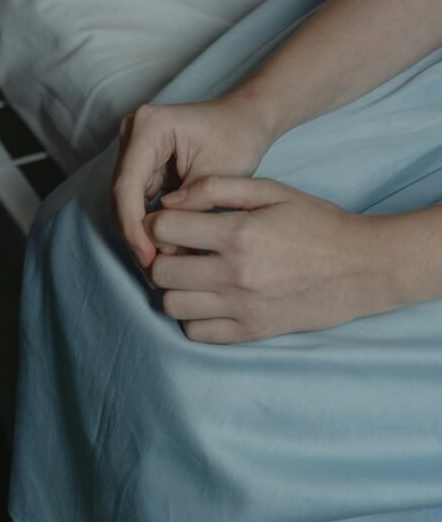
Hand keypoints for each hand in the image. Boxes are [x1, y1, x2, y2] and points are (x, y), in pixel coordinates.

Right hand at [112, 98, 275, 266]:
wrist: (246, 120)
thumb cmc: (237, 138)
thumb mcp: (217, 176)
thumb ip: (188, 211)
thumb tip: (163, 249)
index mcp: (148, 127)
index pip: (128, 184)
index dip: (133, 226)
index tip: (148, 258)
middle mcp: (132, 134)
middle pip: (121, 195)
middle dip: (135, 235)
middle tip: (151, 272)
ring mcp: (133, 149)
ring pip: (125, 202)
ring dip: (139, 234)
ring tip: (156, 268)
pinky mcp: (140, 165)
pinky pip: (136, 201)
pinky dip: (147, 226)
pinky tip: (160, 251)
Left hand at [145, 176, 391, 342]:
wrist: (363, 267)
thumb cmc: (315, 222)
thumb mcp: (269, 190)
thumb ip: (215, 188)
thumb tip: (169, 201)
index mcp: (237, 234)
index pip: (163, 230)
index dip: (158, 222)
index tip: (170, 222)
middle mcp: (235, 275)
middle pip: (160, 271)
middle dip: (161, 256)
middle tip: (177, 250)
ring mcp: (242, 308)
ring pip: (172, 305)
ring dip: (173, 289)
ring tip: (191, 275)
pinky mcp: (251, 332)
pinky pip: (196, 333)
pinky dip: (193, 317)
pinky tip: (207, 298)